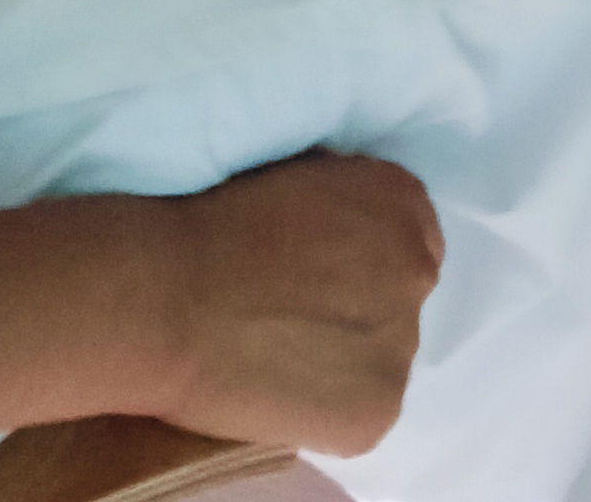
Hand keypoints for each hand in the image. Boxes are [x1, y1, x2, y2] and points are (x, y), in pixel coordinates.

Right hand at [154, 153, 444, 451]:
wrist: (174, 296)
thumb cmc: (219, 221)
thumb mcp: (304, 175)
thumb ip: (347, 203)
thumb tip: (350, 230)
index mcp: (404, 204)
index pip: (408, 240)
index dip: (364, 260)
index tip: (323, 274)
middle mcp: (416, 274)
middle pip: (398, 298)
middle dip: (359, 308)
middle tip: (296, 316)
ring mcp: (401, 348)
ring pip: (380, 359)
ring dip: (344, 359)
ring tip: (280, 355)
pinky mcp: (376, 415)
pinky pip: (360, 412)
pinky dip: (327, 407)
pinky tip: (281, 389)